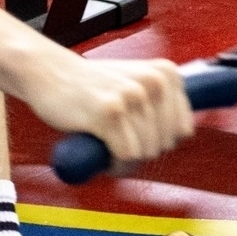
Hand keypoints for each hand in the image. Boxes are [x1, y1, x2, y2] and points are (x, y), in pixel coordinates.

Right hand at [26, 52, 192, 166]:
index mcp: (166, 73)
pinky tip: (101, 150)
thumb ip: (163, 103)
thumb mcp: (137, 83)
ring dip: (125, 160)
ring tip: (107, 145)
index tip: (138, 136)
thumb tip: (185, 134)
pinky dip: (113, 163)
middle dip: (140, 152)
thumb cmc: (93, 84)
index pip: (183, 129)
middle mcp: (154, 82)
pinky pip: (125, 156)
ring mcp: (132, 96)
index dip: (159, 141)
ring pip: (144, 153)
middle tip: (117, 142)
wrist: (51, 72)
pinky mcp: (109, 113)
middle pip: (164, 145)